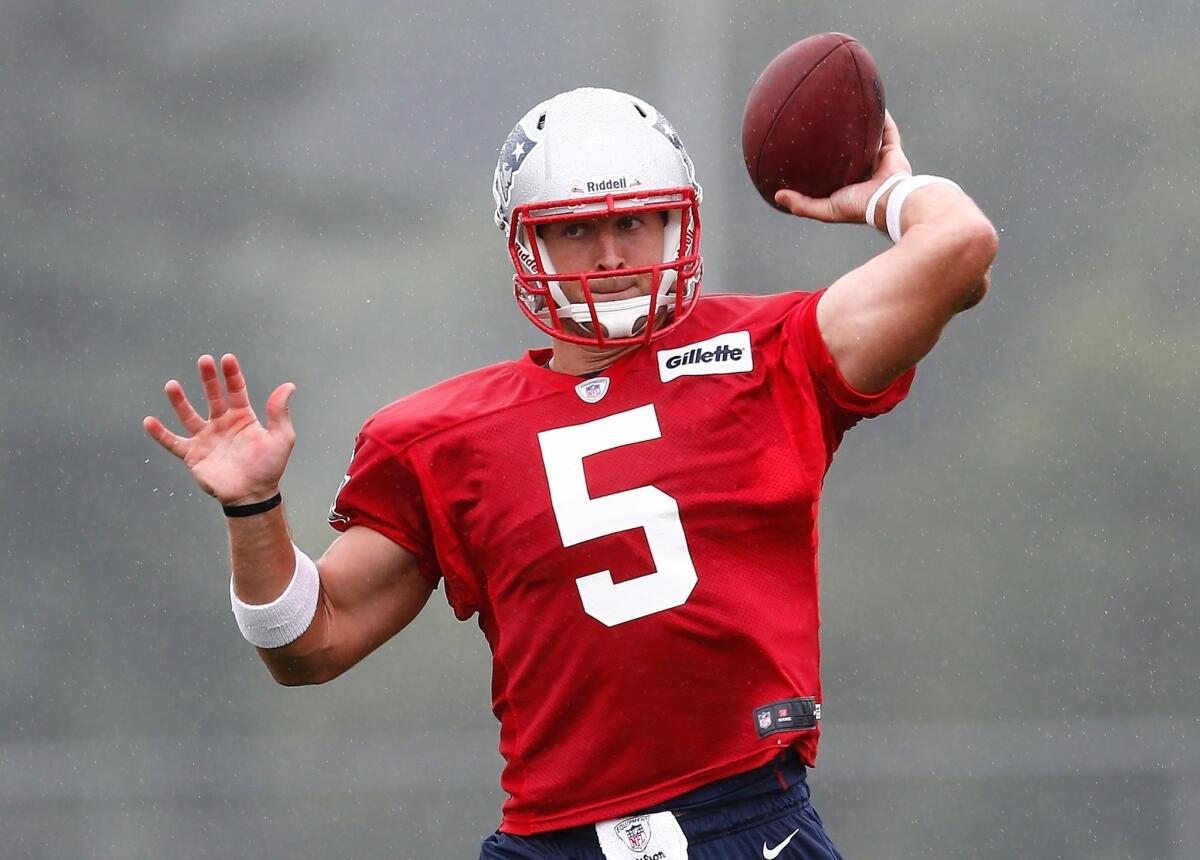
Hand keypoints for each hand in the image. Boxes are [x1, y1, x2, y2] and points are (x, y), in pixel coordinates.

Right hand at [143, 354, 295, 505]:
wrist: (253, 495)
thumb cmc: (269, 467)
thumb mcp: (281, 438)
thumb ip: (280, 412)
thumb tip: (288, 385)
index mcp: (243, 418)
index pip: (236, 390)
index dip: (232, 375)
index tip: (227, 359)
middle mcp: (222, 424)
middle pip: (212, 395)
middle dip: (208, 378)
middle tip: (204, 360)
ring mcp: (206, 438)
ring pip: (188, 415)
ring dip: (179, 401)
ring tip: (171, 385)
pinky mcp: (193, 454)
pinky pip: (173, 442)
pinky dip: (160, 433)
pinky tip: (149, 422)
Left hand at [774, 110, 912, 227]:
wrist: (890, 201)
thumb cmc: (859, 207)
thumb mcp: (826, 209)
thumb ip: (802, 204)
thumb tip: (777, 195)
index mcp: (849, 186)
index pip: (833, 172)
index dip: (821, 162)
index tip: (806, 149)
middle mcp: (864, 172)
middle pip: (850, 152)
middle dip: (839, 140)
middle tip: (823, 123)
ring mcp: (879, 161)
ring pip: (868, 138)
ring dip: (860, 125)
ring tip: (847, 108)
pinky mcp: (893, 151)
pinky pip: (888, 130)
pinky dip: (882, 116)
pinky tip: (872, 100)